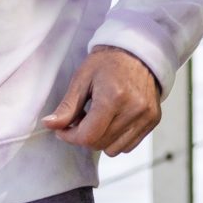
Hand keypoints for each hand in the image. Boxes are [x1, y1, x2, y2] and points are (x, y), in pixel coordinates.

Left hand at [41, 47, 163, 155]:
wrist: (139, 52)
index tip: (63, 129)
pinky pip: (128, 145)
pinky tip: (112, 121)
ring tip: (98, 119)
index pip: (88, 136)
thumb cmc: (108, 62)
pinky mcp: (153, 120)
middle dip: (84, 137)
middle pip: (99, 144)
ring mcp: (146, 116)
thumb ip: (67, 106)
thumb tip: (50, 125)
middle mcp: (134, 109)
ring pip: (114, 150)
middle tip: (80, 119)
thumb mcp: (82, 79)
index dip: (70, 137)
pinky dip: (116, 139)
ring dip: (100, 139)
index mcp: (114, 97)